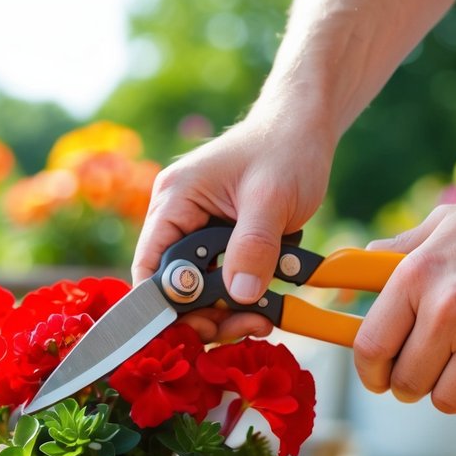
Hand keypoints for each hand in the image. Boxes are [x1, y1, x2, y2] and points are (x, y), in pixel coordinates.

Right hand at [132, 113, 334, 341]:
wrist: (304, 126)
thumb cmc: (286, 148)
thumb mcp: (272, 198)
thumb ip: (253, 247)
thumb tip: (241, 295)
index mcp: (175, 199)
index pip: (150, 267)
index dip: (166, 305)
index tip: (202, 329)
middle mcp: (177, 216)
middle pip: (175, 286)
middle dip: (207, 313)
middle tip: (247, 326)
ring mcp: (197, 229)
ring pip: (200, 289)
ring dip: (228, 309)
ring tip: (263, 319)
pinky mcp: (220, 239)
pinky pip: (221, 279)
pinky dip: (241, 295)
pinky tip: (265, 304)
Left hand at [354, 195, 455, 415]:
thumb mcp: (446, 225)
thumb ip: (396, 252)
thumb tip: (348, 268)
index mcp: (419, 275)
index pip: (371, 348)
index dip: (370, 372)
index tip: (380, 376)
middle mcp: (450, 310)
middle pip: (408, 383)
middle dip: (415, 382)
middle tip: (433, 367)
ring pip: (448, 401)